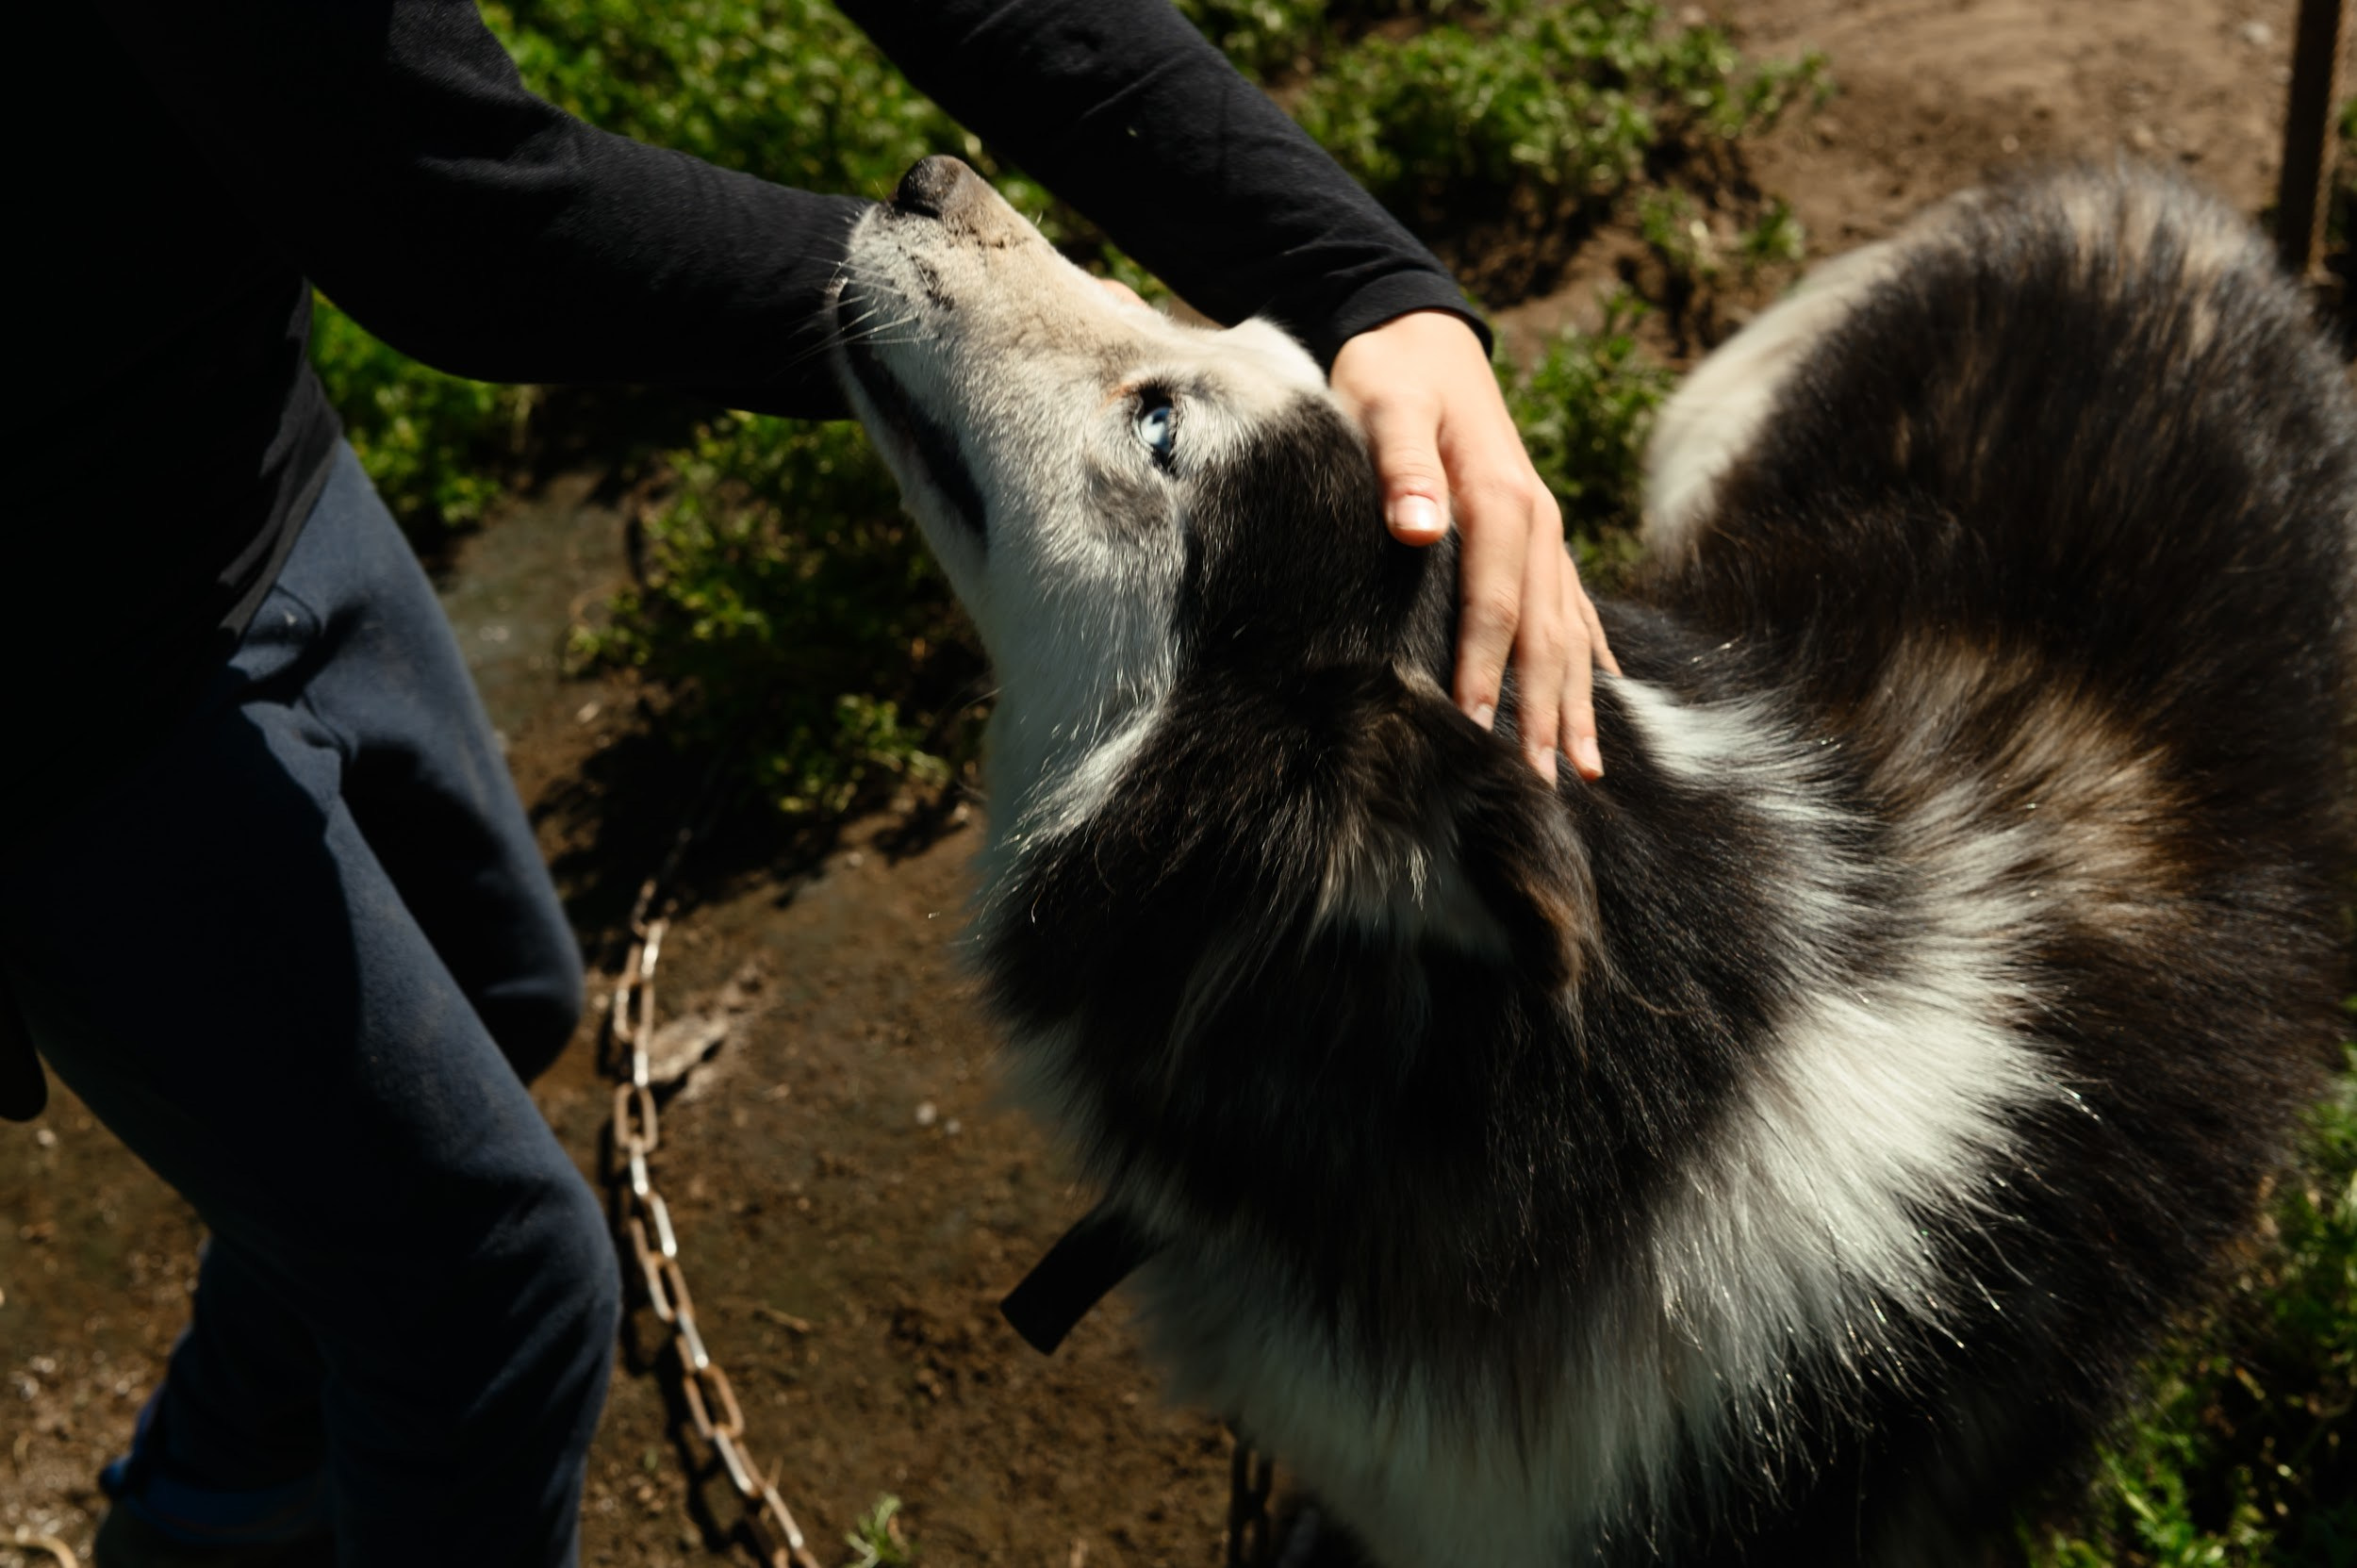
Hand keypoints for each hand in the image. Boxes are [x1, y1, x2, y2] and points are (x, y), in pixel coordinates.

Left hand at [1330, 309, 1616, 782]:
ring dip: (1576, 702)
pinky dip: (1587, 659)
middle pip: (1547, 632)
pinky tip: (1602, 697)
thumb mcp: (1383, 403)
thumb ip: (1401, 466)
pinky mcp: (1541, 534)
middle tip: (1545, 784)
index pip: (1497, 600)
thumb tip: (1418, 530)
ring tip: (1585, 771)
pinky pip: (1575, 607)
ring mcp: (1547, 531)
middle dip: (1547, 710)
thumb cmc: (1391, 374)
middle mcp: (1539, 521)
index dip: (1487, 667)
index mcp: (1502, 496)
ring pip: (1569, 631)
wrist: (1421, 333)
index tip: (1476, 728)